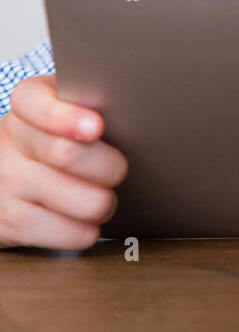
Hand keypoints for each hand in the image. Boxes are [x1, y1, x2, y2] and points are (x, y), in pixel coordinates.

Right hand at [0, 75, 127, 250]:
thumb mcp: (61, 106)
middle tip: (119, 169)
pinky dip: (88, 229)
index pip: (35, 102)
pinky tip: (84, 219)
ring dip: (104, 202)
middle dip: (109, 166)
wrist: (6, 177)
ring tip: (103, 196)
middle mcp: (10, 141)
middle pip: (66, 153)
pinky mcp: (12, 223)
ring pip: (79, 200)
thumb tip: (134, 105)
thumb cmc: (52, 136)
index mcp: (26, 102)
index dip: (66, 117)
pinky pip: (69, 232)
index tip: (95, 127)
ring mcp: (7, 184)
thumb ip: (89, 98)